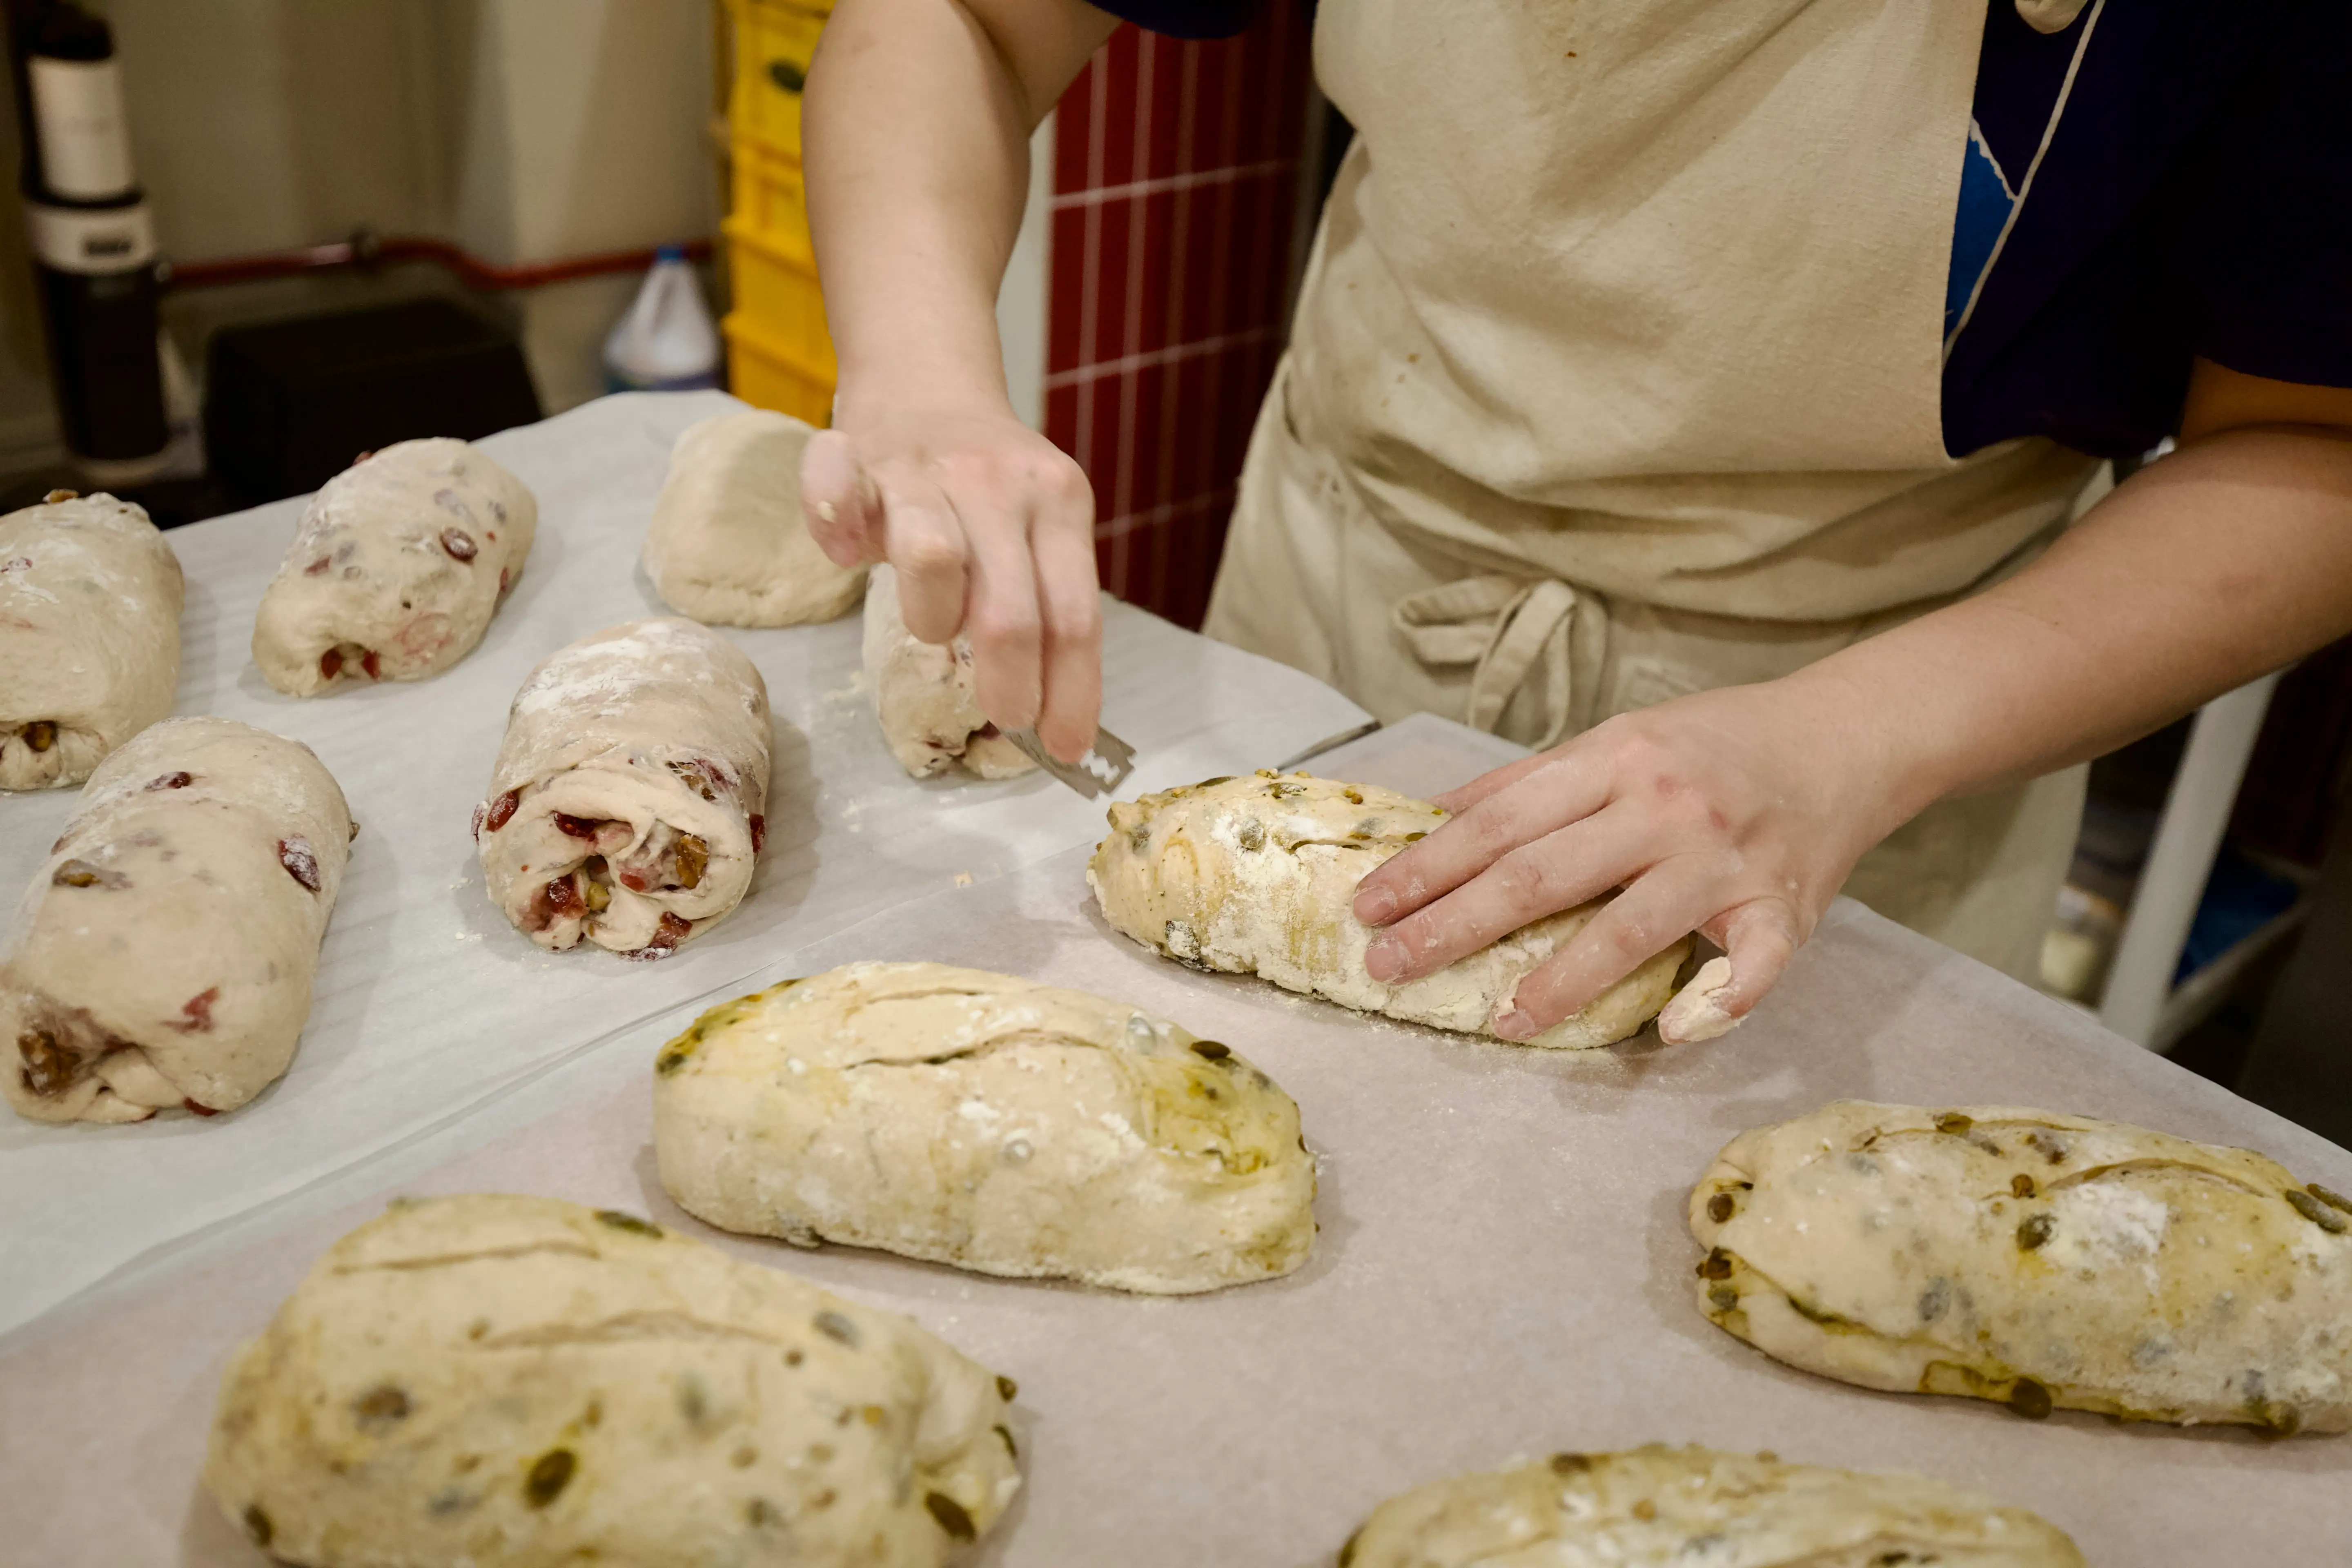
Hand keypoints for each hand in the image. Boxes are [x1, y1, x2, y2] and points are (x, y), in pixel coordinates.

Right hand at [801, 405, 1101, 760]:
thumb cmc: (989, 489)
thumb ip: (1047, 603)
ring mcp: (923, 465)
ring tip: (935, 624)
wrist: (928, 384)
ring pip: (932, 561)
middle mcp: (998, 482)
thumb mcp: (1043, 529)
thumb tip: (1057, 721)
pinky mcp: (855, 453)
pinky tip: (850, 554)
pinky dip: (837, 531)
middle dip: (1011, 686)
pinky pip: (837, 496)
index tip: (1065, 747)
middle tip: (1006, 716)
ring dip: (931, 620)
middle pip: (1010, 611)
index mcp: (1059, 503)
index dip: (1071, 692)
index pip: (1074, 617)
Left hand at [1348, 679, 1911, 1042]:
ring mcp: (1725, 861)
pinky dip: (1712, 1006)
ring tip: (1501, 1020)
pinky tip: (1664, 1037)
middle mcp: (1665, 807)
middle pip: (1541, 874)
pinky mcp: (1784, 907)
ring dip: (1559, 982)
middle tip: (1389, 966)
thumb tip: (1439, 815)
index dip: (1428, 867)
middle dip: (1455, 925)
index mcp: (1617, 759)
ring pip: (1629, 928)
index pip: (1499, 822)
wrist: (1844, 735)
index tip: (1370, 906)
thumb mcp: (1619, 740)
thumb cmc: (1715, 744)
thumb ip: (1533, 782)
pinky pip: (1748, 968)